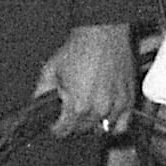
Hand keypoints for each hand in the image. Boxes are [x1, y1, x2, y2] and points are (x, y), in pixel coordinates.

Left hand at [36, 21, 137, 135]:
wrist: (102, 35)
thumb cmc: (80, 49)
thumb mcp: (51, 70)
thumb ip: (42, 92)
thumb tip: (37, 104)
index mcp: (77, 106)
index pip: (63, 131)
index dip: (55, 128)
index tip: (55, 124)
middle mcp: (98, 109)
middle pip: (81, 130)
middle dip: (73, 124)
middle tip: (69, 112)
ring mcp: (116, 106)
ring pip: (100, 129)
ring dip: (92, 124)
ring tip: (86, 111)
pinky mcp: (129, 101)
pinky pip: (121, 125)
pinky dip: (113, 124)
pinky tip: (105, 117)